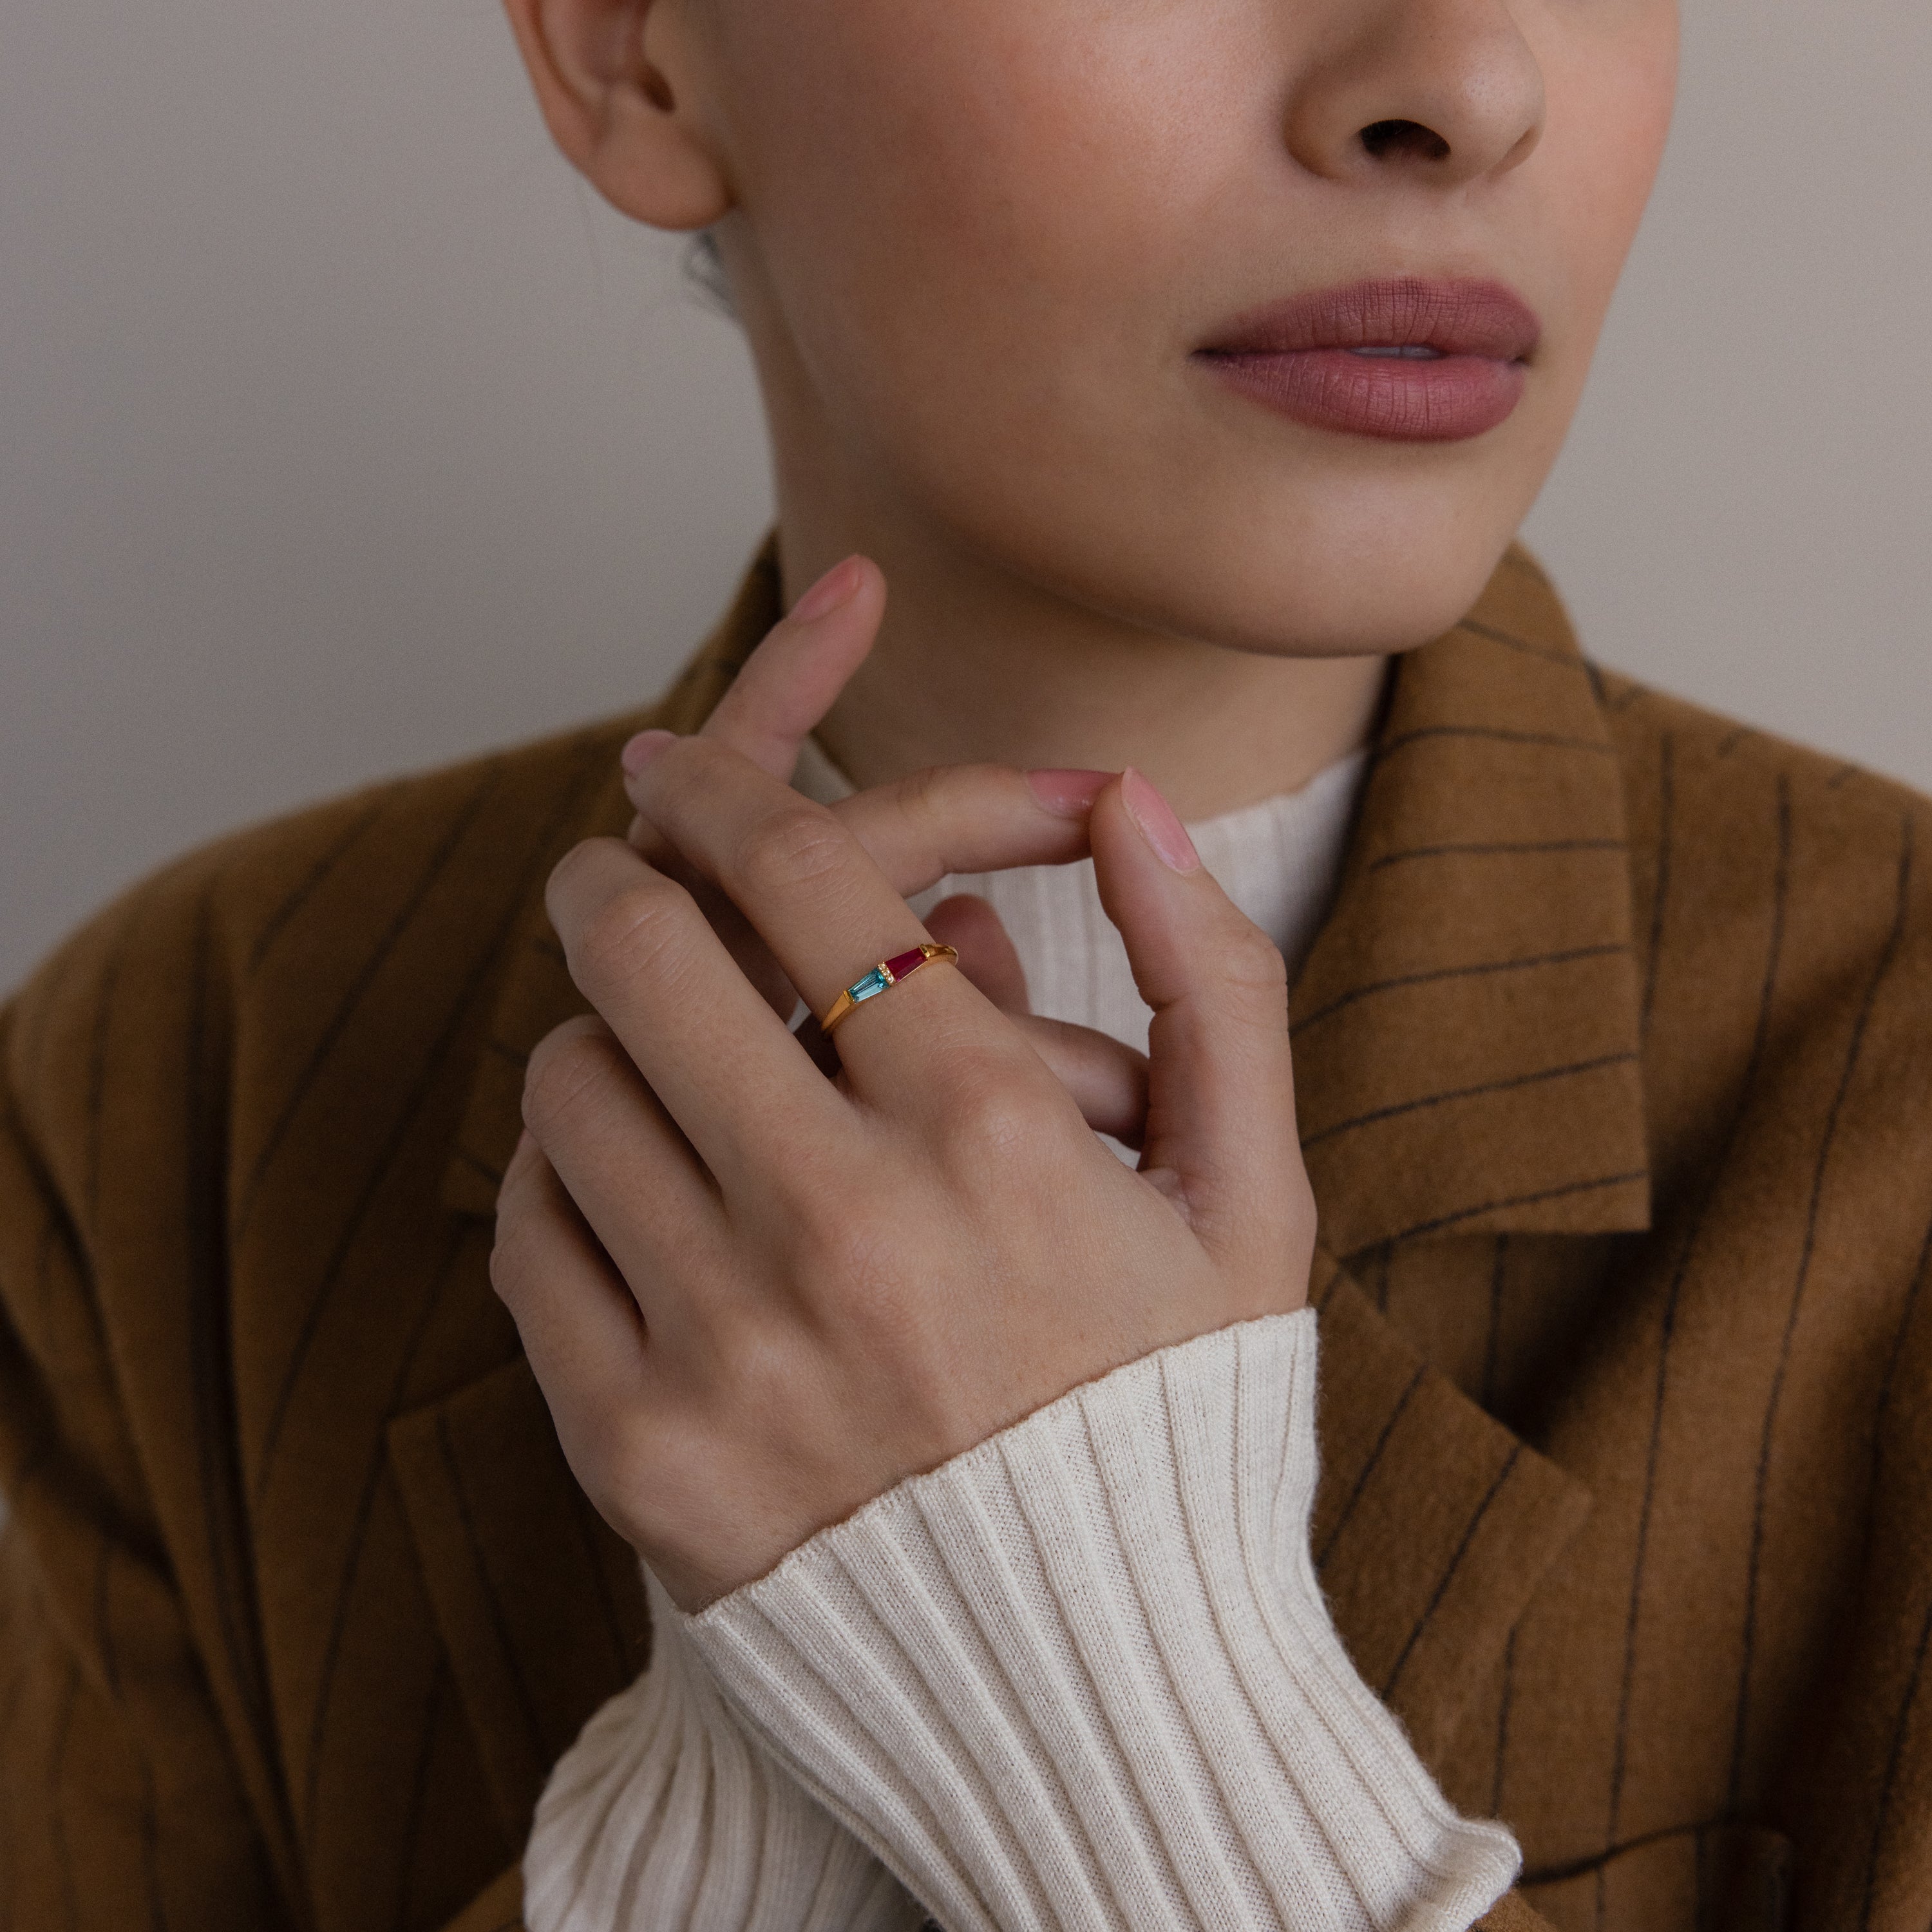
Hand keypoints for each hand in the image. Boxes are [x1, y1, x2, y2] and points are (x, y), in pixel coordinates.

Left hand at [490, 562, 1316, 1611]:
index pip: (802, 876)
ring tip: (656, 1056)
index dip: (719, 780)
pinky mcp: (637, 1449)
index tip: (675, 762)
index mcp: (997, 1138)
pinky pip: (529, 1235)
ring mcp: (724, 1344)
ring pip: (567, 1083)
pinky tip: (636, 1189)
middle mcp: (844, 1226)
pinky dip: (562, 1178)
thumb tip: (1133, 802)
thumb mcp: (1250, 1198)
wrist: (1094, 1691)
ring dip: (599, 1034)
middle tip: (620, 866)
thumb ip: (1212, 979)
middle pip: (639, 948)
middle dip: (615, 872)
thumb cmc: (1172, 1415)